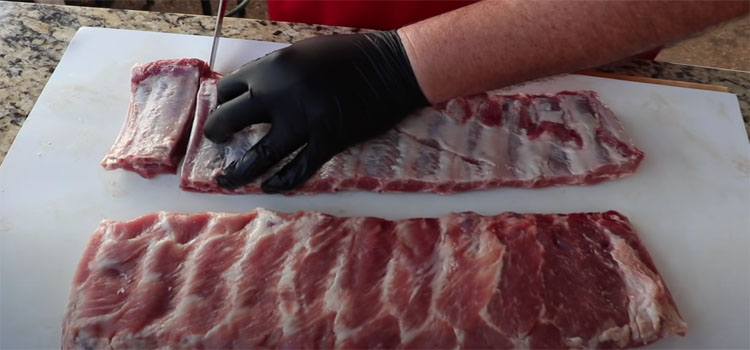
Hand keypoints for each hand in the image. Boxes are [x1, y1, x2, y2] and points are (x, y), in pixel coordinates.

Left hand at [203, 31, 427, 192]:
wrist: (393, 68)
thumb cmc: (350, 56)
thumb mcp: (303, 53)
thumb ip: (276, 73)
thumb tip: (251, 95)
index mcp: (274, 66)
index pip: (230, 88)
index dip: (222, 103)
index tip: (224, 113)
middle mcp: (281, 94)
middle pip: (233, 120)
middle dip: (218, 134)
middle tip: (217, 143)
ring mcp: (304, 121)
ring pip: (260, 154)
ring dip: (239, 172)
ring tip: (226, 181)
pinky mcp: (328, 142)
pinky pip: (297, 170)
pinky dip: (280, 182)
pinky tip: (270, 187)